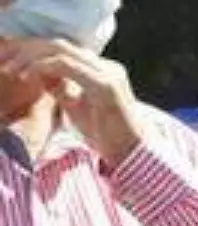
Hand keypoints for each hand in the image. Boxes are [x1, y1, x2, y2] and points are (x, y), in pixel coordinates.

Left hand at [0, 38, 140, 164]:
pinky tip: (28, 77)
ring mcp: (108, 74)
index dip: (33, 52)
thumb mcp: (77, 107)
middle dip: (27, 51)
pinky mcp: (105, 85)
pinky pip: (66, 65)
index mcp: (103, 70)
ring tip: (13, 71)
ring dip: (30, 58)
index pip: (63, 50)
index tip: (11, 64)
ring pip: (60, 50)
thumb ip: (62, 88)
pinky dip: (42, 67)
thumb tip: (41, 75)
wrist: (133, 155)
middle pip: (59, 44)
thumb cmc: (107, 136)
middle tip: (5, 64)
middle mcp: (107, 66)